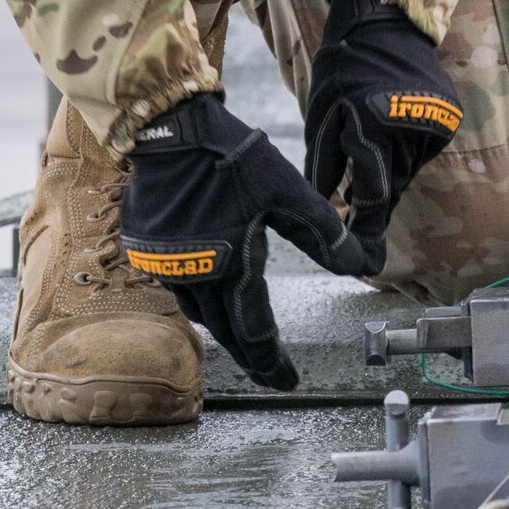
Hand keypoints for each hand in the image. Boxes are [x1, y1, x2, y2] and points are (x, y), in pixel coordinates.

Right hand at [119, 92, 368, 389]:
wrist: (168, 128)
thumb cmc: (229, 155)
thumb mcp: (286, 188)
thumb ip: (322, 229)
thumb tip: (360, 262)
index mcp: (233, 266)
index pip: (256, 332)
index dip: (272, 361)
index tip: (287, 381)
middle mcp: (197, 275)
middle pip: (226, 332)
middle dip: (250, 356)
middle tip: (268, 374)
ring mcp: (167, 264)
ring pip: (199, 312)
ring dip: (222, 328)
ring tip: (241, 337)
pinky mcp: (148, 248)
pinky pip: (178, 288)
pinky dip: (199, 298)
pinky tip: (208, 290)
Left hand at [304, 0, 462, 273]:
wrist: (387, 20)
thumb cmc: (344, 64)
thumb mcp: (322, 112)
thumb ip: (324, 163)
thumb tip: (325, 208)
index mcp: (370, 122)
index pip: (369, 192)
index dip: (365, 229)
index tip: (365, 261)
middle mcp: (409, 127)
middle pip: (390, 185)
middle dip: (374, 205)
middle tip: (362, 233)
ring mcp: (434, 124)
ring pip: (406, 171)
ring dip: (388, 174)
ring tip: (367, 164)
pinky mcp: (447, 119)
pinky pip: (419, 153)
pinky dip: (402, 154)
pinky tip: (389, 138)